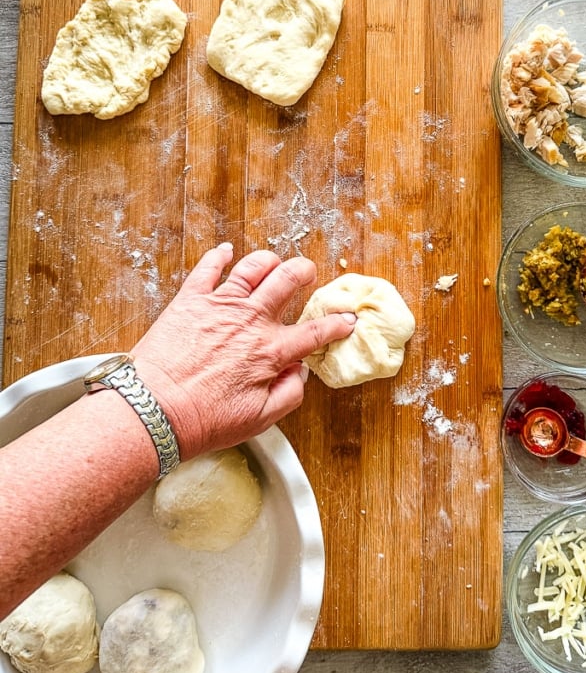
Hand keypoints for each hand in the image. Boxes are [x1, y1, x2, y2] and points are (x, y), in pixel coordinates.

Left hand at [131, 243, 354, 458]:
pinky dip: (218, 256)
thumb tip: (301, 371)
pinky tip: (225, 252)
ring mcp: (219, 305)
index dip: (336, 324)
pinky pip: (207, 268)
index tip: (347, 319)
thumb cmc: (202, 420)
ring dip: (269, 260)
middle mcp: (250, 320)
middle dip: (304, 272)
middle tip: (308, 273)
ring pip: (253, 267)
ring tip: (274, 262)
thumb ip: (289, 394)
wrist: (152, 410)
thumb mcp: (258, 419)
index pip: (315, 332)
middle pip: (287, 281)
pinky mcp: (189, 300)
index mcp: (270, 351)